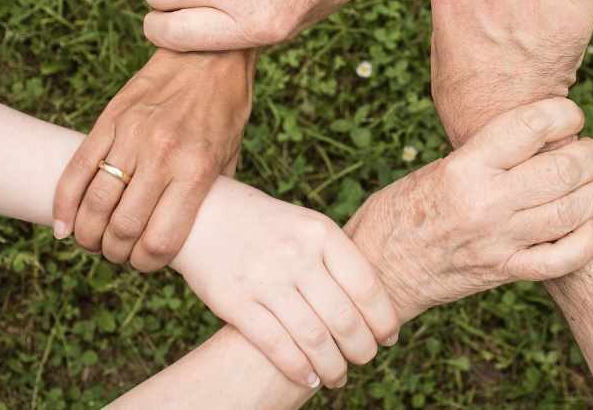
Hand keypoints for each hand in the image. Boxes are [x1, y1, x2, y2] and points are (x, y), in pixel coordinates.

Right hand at [53, 49, 255, 270]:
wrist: (210, 54)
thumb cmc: (226, 109)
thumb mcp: (231, 156)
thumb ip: (211, 195)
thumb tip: (195, 235)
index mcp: (197, 169)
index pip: (161, 240)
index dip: (148, 264)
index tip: (146, 263)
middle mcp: (162, 154)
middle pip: (122, 228)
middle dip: (116, 253)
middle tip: (118, 254)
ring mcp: (132, 135)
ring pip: (94, 203)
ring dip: (88, 234)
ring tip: (93, 241)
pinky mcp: (110, 119)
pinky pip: (76, 169)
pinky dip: (64, 204)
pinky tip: (64, 225)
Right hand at [171, 178, 399, 389]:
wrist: (203, 213)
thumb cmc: (266, 225)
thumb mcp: (306, 226)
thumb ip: (335, 258)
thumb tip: (374, 306)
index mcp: (320, 232)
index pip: (366, 286)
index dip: (383, 319)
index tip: (388, 337)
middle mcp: (296, 254)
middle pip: (344, 318)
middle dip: (362, 348)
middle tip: (365, 359)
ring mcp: (264, 278)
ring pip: (313, 338)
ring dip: (333, 367)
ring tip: (339, 376)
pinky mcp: (234, 301)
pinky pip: (276, 345)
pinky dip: (299, 369)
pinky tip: (309, 378)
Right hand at [344, 98, 592, 321]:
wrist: (376, 271)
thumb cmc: (398, 212)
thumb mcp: (435, 170)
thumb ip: (483, 157)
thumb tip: (535, 140)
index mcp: (464, 167)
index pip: (531, 126)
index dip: (564, 113)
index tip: (571, 115)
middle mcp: (485, 202)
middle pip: (564, 168)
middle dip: (592, 154)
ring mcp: (498, 241)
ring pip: (573, 212)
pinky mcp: (504, 272)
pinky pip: (563, 259)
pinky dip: (590, 240)